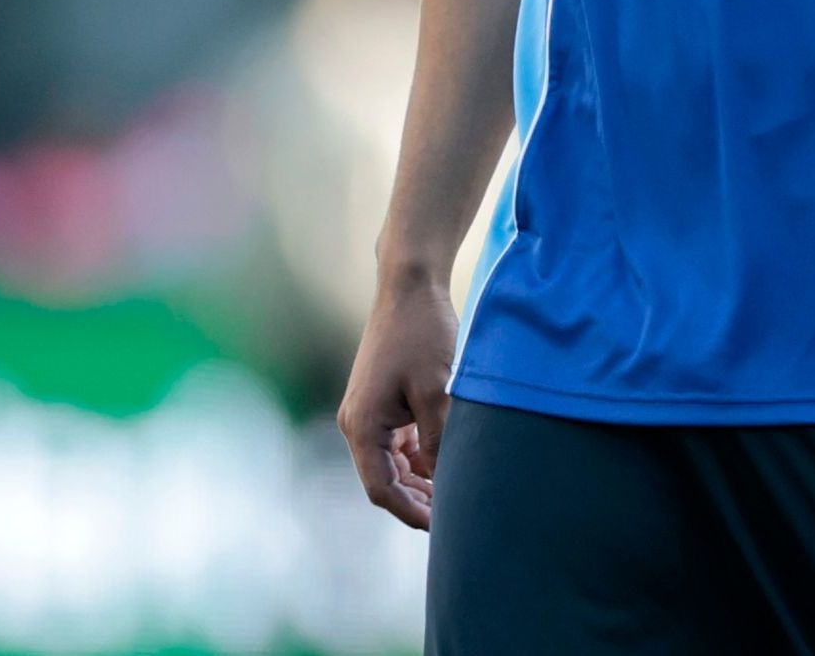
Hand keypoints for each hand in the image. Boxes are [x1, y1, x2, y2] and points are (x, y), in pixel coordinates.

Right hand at [338, 270, 462, 529]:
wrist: (410, 287)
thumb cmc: (423, 335)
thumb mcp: (437, 391)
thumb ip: (440, 440)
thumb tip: (447, 481)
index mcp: (362, 426)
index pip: (380, 488)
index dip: (410, 512)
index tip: (440, 527)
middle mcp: (359, 423)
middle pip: (386, 479)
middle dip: (418, 499)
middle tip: (454, 516)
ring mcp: (370, 412)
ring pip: (394, 463)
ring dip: (422, 479)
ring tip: (455, 494)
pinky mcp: (384, 401)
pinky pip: (400, 442)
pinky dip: (421, 456)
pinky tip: (447, 462)